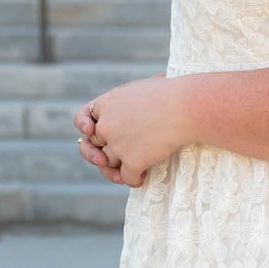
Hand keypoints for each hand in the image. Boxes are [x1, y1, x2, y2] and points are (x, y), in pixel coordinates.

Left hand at [74, 73, 189, 187]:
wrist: (185, 107)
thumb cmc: (172, 92)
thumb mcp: (143, 87)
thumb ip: (131, 98)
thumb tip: (145, 95)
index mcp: (106, 103)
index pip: (83, 118)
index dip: (86, 128)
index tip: (90, 132)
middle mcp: (106, 125)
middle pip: (95, 144)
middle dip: (99, 154)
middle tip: (104, 161)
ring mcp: (117, 145)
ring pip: (108, 164)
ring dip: (115, 172)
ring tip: (122, 175)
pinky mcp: (132, 161)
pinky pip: (128, 178)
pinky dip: (135, 180)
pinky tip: (142, 178)